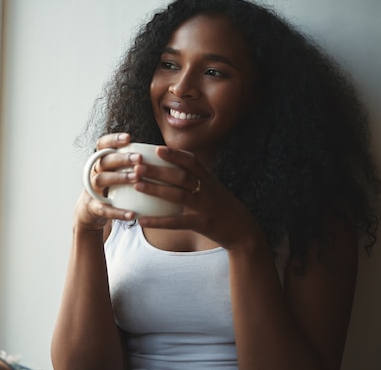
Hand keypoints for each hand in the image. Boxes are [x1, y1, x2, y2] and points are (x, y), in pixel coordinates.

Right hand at [74, 133, 138, 232]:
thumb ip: (132, 163)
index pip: (103, 145)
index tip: (129, 138)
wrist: (91, 212)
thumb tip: (162, 154)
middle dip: (121, 159)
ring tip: (136, 178)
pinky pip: (104, 209)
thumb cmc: (112, 187)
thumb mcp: (117, 172)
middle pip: (104, 161)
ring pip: (101, 179)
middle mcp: (94, 172)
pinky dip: (118, 212)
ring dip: (119, 178)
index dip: (113, 140)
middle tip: (139, 158)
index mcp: (101, 161)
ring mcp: (91, 189)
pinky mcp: (93, 207)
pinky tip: (132, 214)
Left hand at [133, 146, 262, 248]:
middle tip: (137, 166)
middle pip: (180, 176)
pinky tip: (142, 220)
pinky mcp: (202, 224)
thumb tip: (173, 171)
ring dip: (156, 190)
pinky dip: (159, 221)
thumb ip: (197, 179)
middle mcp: (207, 190)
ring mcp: (205, 207)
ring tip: (137, 186)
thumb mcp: (214, 189)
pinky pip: (177, 222)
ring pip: (178, 195)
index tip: (157, 149)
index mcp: (209, 180)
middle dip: (158, 170)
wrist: (244, 232)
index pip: (191, 162)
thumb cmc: (224, 209)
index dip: (174, 154)